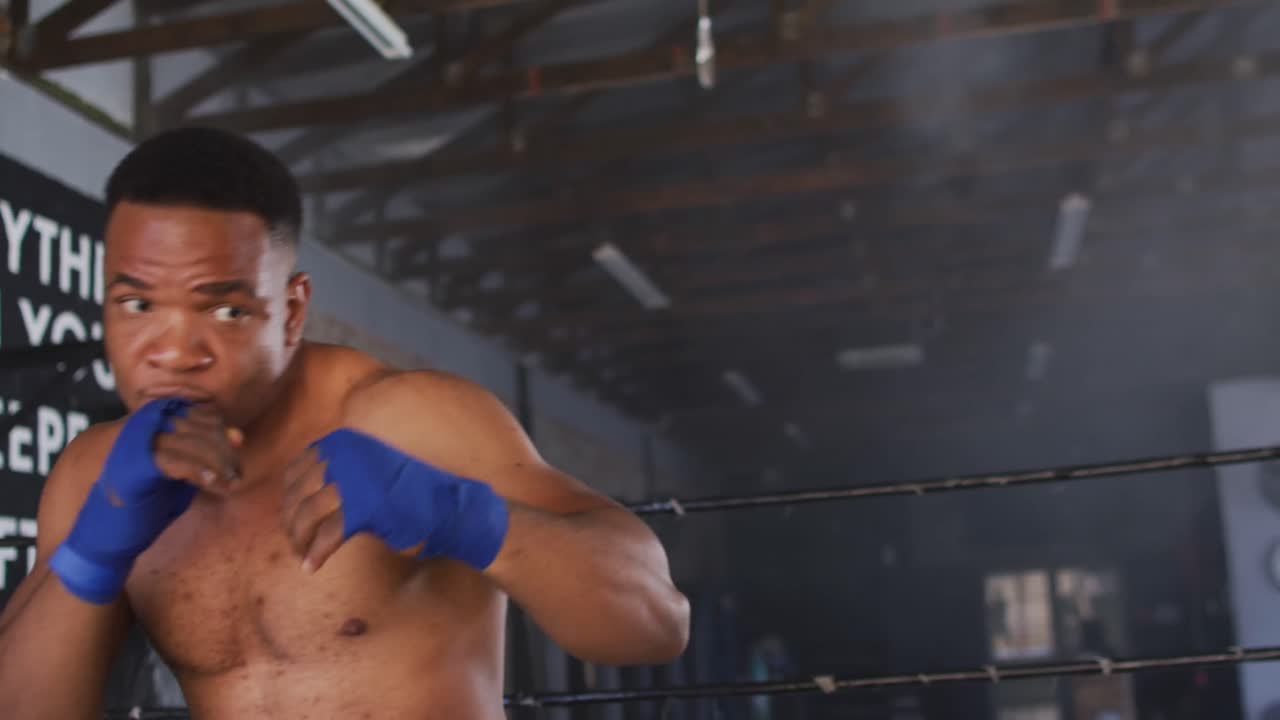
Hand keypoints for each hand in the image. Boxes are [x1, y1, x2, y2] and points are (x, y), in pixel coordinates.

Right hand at [49, 398, 232, 603]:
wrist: (99, 528)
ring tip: (230, 483)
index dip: (222, 429)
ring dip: (218, 464)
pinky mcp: (135, 466)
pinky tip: (213, 483)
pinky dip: (200, 470)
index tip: (238, 447)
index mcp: (154, 421)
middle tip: (237, 475)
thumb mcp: (174, 470)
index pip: (201, 414)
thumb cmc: (140, 498)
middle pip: (201, 427)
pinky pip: (176, 461)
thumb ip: (202, 452)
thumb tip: (239, 436)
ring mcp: (137, 443)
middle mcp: (145, 426)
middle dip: (225, 451)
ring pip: (193, 442)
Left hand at [281, 428, 508, 573]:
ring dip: (299, 540)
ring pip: (306, 514)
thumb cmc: (413, 493)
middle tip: (295, 543)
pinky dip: (316, 554)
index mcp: (347, 444)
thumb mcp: (374, 471)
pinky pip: (327, 535)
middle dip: (290, 522)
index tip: (290, 516)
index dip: (287, 495)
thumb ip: (347, 472)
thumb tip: (311, 493)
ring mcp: (355, 481)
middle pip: (297, 493)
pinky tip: (312, 567)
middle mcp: (346, 458)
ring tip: (302, 557)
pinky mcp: (365, 509)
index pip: (298, 468)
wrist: (449, 506)